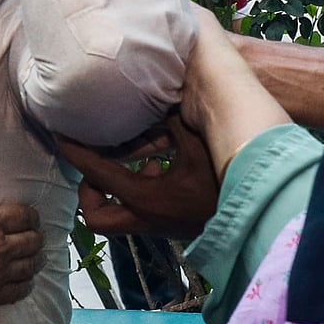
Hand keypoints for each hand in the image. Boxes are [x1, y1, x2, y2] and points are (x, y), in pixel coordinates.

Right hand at [0, 167, 42, 323]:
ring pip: (30, 266)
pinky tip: (25, 281)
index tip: (31, 216)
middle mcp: (0, 249)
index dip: (31, 215)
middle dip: (35, 235)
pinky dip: (26, 284)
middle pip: (32, 241)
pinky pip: (19, 291)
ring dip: (35, 258)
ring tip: (34, 255)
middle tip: (33, 234)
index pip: (23, 216)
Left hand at [57, 112, 217, 238]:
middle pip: (96, 217)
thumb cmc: (228, 179)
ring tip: (134, 161)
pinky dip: (137, 189)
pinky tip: (159, 168)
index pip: (96, 175)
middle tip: (98, 166)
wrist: (262, 217)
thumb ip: (171, 122)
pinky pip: (139, 210)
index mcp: (146, 199)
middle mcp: (147, 219)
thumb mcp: (198, 145)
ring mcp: (159, 227)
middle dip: (89, 191)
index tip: (61, 138)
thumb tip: (155, 96)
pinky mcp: (171, 226)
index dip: (75, 154)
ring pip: (117, 216)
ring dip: (114, 189)